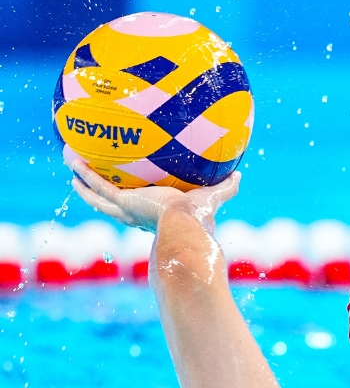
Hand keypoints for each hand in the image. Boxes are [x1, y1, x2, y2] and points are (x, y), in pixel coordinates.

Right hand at [70, 159, 239, 232]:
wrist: (188, 226)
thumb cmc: (202, 216)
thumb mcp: (213, 196)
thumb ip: (226, 187)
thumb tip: (239, 174)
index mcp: (156, 215)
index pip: (139, 208)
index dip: (130, 200)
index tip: (125, 193)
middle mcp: (137, 215)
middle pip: (110, 203)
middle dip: (95, 191)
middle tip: (82, 178)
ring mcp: (127, 209)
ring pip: (97, 196)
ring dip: (83, 182)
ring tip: (71, 165)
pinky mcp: (123, 202)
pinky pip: (99, 186)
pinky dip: (85, 174)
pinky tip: (73, 162)